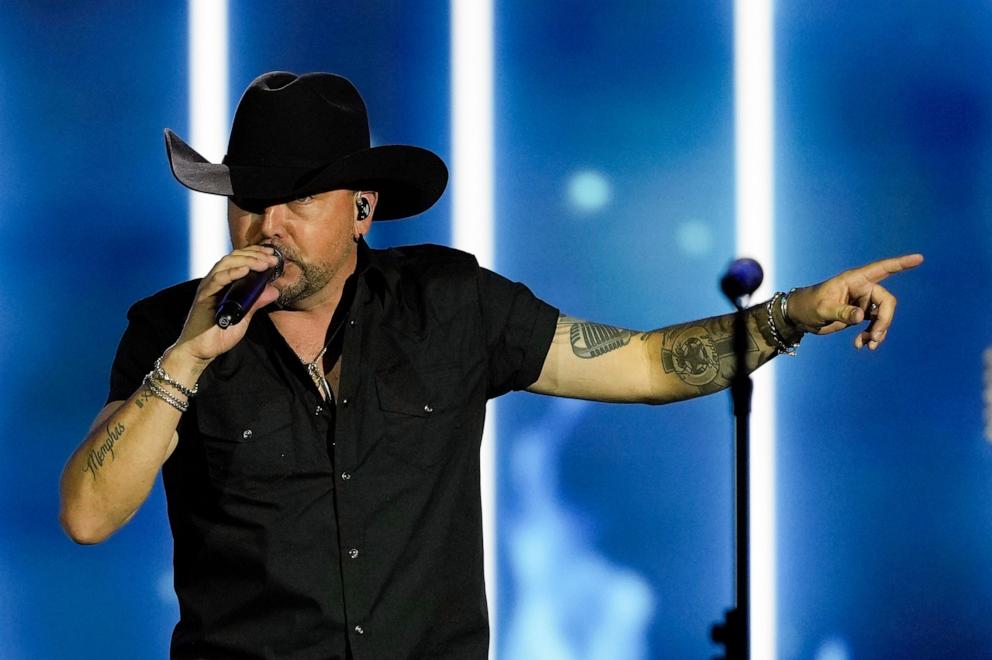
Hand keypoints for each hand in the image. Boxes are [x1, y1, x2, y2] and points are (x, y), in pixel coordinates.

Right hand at [172, 245, 281, 364]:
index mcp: (225, 283)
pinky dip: (232, 273)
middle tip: (273, 259)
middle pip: (234, 257)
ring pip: (226, 263)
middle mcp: (215, 281)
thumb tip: (274, 290)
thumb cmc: (220, 334)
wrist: (200, 351)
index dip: (257, 254)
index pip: (240, 260)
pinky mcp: (203, 296)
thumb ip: (256, 302)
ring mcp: (209, 287)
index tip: (273, 256)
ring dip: (248, 261)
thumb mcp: (245, 317)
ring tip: (264, 263)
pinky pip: (217, 279)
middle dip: (256, 255)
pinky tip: (245, 270)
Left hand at [786, 254, 923, 349]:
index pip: (882, 269)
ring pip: (883, 316)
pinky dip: (871, 336)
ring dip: (878, 332)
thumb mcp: (822, 309)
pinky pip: (874, 325)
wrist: (800, 317)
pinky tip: (861, 345)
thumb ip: (842, 312)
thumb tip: (861, 317)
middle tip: (875, 338)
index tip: (919, 258)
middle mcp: (862, 289)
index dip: (901, 263)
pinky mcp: (860, 315)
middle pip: (886, 302)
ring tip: (868, 345)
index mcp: (854, 280)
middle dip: (884, 321)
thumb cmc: (808, 306)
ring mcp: (862, 302)